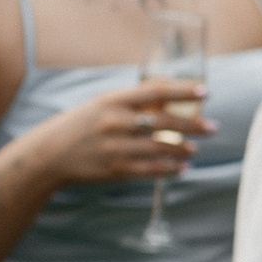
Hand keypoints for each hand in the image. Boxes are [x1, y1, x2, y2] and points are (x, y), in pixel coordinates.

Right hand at [31, 75, 210, 187]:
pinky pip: (152, 170)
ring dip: (184, 149)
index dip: (183, 92)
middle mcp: (116, 122)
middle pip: (165, 122)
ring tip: (194, 149)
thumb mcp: (101, 105)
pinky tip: (182, 168)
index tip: (205, 93)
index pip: (156, 92)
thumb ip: (132, 103)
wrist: (49, 154)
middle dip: (194, 125)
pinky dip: (171, 169)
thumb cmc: (80, 125)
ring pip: (162, 148)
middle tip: (212, 127)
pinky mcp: (116, 169)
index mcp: (113, 101)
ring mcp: (116, 147)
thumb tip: (169, 101)